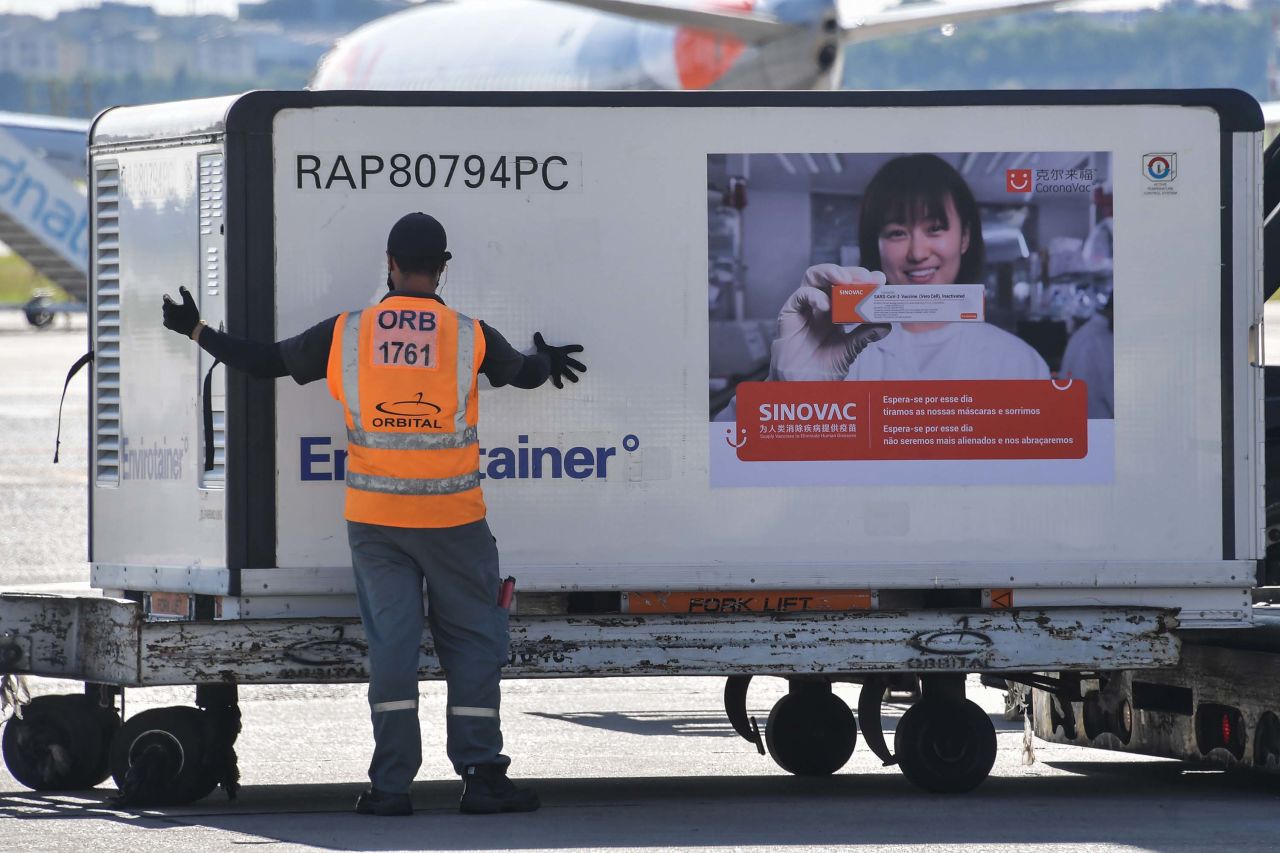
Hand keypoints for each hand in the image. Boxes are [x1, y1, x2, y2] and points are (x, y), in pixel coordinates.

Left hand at [161, 286, 200, 337]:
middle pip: (165, 306)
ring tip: (173, 312)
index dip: (166, 297)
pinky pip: (166, 321)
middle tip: (171, 304)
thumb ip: (185, 293)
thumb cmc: (192, 314)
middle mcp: (167, 313)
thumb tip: (181, 286)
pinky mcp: (169, 326)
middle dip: (168, 305)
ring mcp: (167, 320)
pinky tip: (171, 319)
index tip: (167, 296)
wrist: (193, 328)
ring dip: (168, 312)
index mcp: (171, 306)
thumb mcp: (190, 302)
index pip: (165, 299)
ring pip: (165, 314)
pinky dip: (168, 319)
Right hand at [534, 332, 585, 388]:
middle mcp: (563, 361)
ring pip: (568, 373)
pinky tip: (561, 387)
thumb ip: (540, 340)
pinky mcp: (555, 374)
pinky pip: (557, 380)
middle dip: (579, 366)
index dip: (576, 348)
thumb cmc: (544, 353)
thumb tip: (537, 333)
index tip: (582, 348)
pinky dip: (559, 384)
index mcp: (561, 352)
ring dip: (572, 377)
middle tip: (585, 369)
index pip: (570, 348)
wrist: (543, 363)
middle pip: (573, 363)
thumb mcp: (541, 345)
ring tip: (576, 380)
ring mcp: (560, 368)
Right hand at [768, 264, 891, 380]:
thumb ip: (865, 336)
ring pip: (813, 277)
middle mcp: (820, 306)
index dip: (865, 282)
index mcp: (837, 312)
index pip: (850, 288)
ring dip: (829, 272)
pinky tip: (825, 304)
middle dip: (850, 272)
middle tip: (866, 277)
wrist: (802, 387)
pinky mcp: (789, 315)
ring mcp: (804, 309)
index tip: (880, 280)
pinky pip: (799, 296)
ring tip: (844, 280)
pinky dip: (812, 295)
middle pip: (833, 278)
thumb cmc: (822, 369)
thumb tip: (887, 325)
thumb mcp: (850, 351)